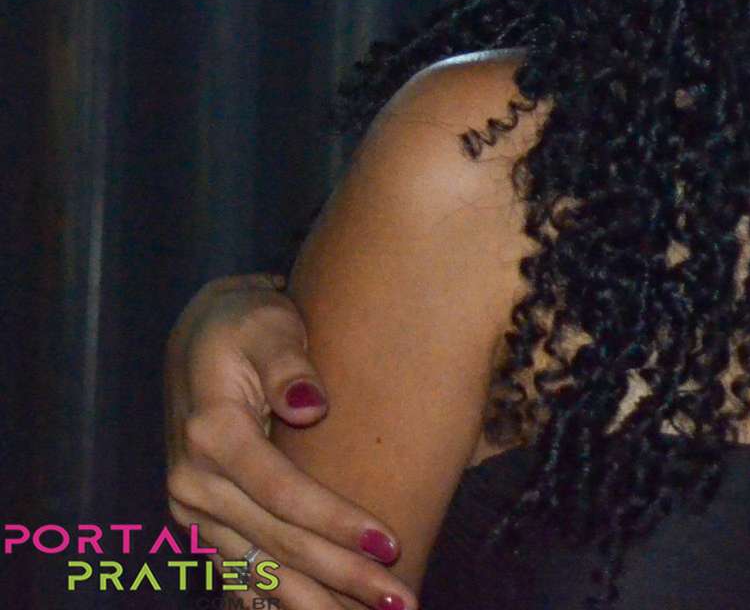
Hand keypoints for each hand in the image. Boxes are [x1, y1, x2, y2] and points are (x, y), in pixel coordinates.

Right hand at [163, 274, 417, 609]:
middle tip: (400, 601)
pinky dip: (283, 596)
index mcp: (212, 434)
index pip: (284, 493)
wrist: (202, 332)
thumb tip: (310, 406)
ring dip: (316, 601)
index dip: (337, 523)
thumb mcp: (270, 323)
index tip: (391, 544)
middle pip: (277, 542)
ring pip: (260, 569)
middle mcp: (193, 481)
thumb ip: (290, 364)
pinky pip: (245, 569)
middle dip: (341, 578)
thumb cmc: (249, 322)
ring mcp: (193, 507)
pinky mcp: (202, 520)